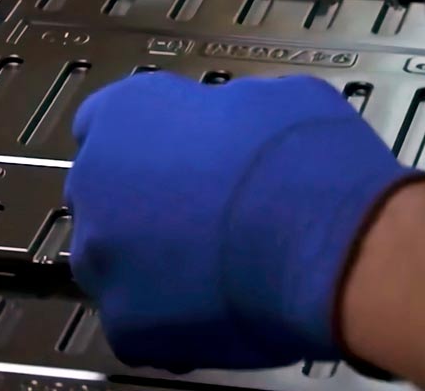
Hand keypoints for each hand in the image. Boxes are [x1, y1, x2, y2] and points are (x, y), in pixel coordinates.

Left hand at [66, 73, 423, 371]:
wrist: (330, 243)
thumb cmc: (309, 167)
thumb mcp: (272, 97)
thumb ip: (224, 110)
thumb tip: (235, 126)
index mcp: (124, 113)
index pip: (104, 126)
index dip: (144, 149)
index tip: (170, 163)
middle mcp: (95, 177)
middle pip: (102, 196)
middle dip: (141, 210)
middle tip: (197, 224)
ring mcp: (101, 253)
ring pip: (109, 264)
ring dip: (146, 269)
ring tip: (208, 276)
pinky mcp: (124, 318)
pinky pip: (134, 324)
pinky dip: (167, 326)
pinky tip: (212, 315)